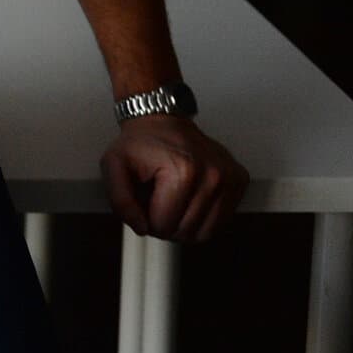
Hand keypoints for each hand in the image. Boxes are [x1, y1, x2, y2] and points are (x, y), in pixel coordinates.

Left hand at [101, 115, 247, 242]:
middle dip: (166, 223)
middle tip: (157, 198)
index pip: (164, 226)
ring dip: (184, 224)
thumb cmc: (140, 143)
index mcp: (183, 170)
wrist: (161, 118)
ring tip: (173, 198)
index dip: (147, 218)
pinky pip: (220, 222)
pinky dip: (202, 217)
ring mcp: (229, 177)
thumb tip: (141, 227)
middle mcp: (212, 174)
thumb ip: (120, 201)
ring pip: (205, 233)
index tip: (144, 198)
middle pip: (186, 233)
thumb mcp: (113, 166)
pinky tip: (190, 198)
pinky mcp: (239, 179)